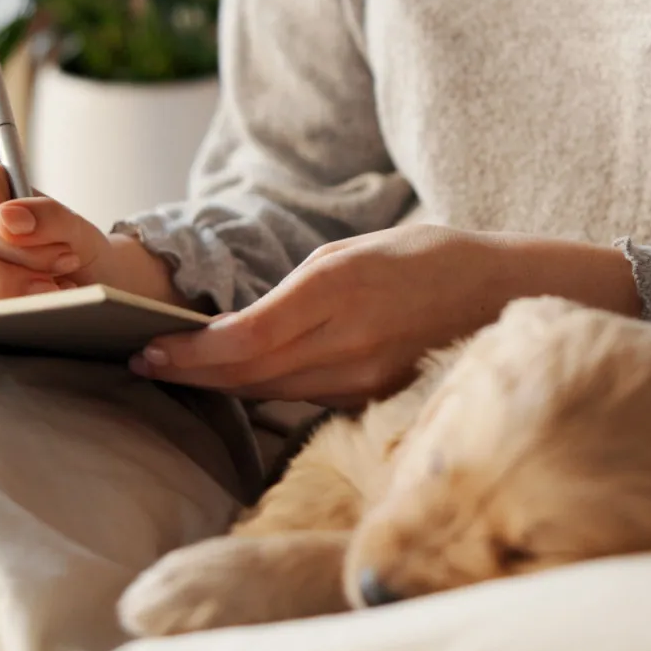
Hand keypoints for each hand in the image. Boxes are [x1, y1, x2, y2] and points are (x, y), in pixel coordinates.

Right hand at [0, 161, 180, 306]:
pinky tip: (35, 307)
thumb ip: (47, 215)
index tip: (63, 255)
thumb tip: (7, 220)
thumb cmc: (70, 243)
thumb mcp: (74, 225)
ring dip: (8, 300)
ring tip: (52, 291)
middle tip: (52, 286)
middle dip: (2, 278)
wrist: (82, 277)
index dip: (14, 244)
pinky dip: (3, 318)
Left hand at [131, 225, 640, 406]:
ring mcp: (361, 378)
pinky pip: (305, 398)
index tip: (147, 350)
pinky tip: (240, 380)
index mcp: (337, 290)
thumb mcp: (354, 251)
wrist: (504, 294)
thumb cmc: (428, 258)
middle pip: (247, 374)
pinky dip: (266, 389)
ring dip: (223, 384)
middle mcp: (346, 341)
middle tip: (145, 364)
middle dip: (191, 372)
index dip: (188, 354)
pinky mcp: (373, 398)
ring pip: (271, 392)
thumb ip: (295, 290)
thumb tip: (238, 325)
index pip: (242, 340)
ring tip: (181, 370)